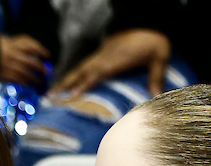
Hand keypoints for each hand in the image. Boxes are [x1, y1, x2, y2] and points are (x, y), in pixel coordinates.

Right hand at [0, 34, 49, 86]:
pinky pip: (16, 79)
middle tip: (48, 72)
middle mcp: (10, 54)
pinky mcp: (2, 74)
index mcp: (12, 44)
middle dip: (40, 67)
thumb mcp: (7, 41)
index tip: (47, 55)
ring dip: (34, 78)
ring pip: (24, 73)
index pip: (30, 46)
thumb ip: (20, 44)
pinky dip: (24, 82)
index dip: (40, 50)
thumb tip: (38, 53)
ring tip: (39, 81)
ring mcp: (6, 65)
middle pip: (30, 61)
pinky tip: (28, 83)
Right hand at [50, 29, 169, 98]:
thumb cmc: (153, 41)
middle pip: (82, 72)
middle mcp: (105, 58)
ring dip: (65, 81)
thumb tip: (156, 95)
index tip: (73, 95)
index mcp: (117, 60)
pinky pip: (82, 66)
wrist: (146, 23)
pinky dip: (72, 76)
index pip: (98, 73)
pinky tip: (64, 84)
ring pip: (79, 69)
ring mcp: (100, 56)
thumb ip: (156, 76)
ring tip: (51, 94)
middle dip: (66, 84)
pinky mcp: (100, 55)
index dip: (86, 83)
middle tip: (51, 97)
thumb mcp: (159, 57)